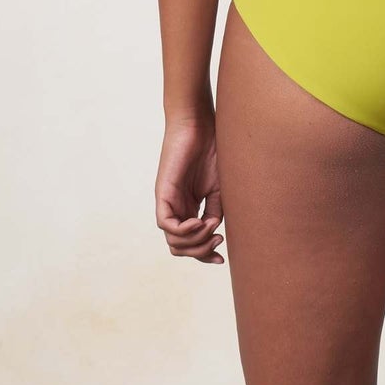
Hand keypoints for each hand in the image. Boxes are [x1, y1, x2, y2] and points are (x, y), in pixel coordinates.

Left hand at [155, 114, 224, 264]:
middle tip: (217, 240)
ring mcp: (168, 202)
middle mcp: (176, 208)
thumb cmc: (213, 151)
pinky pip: (166, 224)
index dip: (205, 255)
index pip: (190, 243)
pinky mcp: (162, 193)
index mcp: (189, 208)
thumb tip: (214, 233)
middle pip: (180, 247)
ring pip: (172, 240)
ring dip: (195, 241)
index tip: (221, 259)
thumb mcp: (219, 189)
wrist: (202, 126)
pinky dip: (183, 230)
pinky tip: (198, 222)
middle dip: (200, 252)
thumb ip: (215, 212)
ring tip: (210, 227)